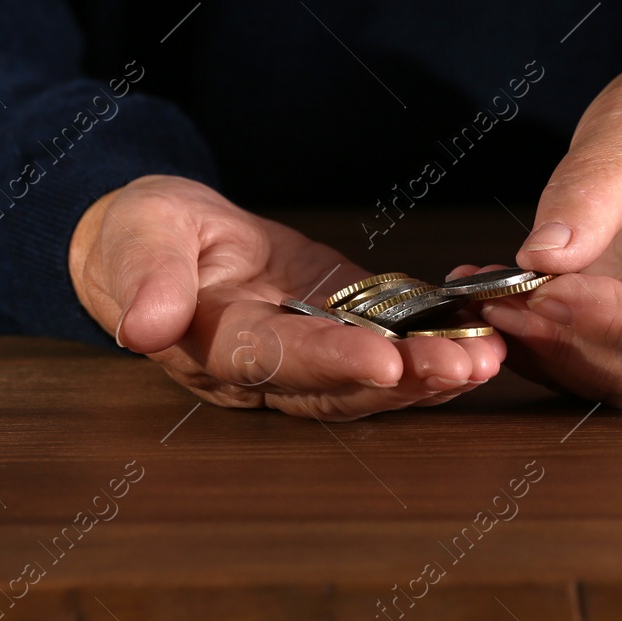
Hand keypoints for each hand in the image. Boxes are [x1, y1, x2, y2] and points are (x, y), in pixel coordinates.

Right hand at [69, 175, 504, 419]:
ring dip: (432, 371)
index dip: (331, 364)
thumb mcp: (132, 237)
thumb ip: (144, 278)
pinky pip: (389, 340)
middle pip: (340, 385)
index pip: (275, 362)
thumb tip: (143, 327)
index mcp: (214, 347)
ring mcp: (307, 349)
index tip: (385, 360)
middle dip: (407, 379)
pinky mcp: (338, 322)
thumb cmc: (137, 235)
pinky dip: (433, 340)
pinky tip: (481, 334)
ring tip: (488, 357)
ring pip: (373, 375)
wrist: (157, 237)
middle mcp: (267, 367)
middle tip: (469, 364)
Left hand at [476, 44, 621, 406]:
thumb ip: (589, 193)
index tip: (541, 293)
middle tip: (501, 303)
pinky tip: (512, 315)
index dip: (614, 317)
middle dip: (576, 346)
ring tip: (496, 306)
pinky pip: (620, 366)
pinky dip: (559, 353)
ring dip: (561, 358)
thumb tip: (540, 259)